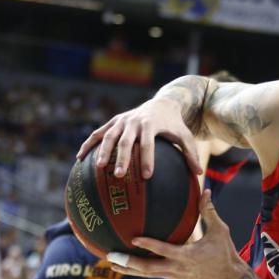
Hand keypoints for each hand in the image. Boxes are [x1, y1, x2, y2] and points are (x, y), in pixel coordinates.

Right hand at [77, 98, 202, 179]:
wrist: (162, 103)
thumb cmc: (175, 124)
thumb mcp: (185, 136)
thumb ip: (190, 154)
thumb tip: (199, 174)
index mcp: (151, 125)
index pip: (149, 143)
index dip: (148, 159)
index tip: (147, 176)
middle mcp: (134, 122)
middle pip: (126, 141)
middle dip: (123, 158)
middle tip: (120, 175)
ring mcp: (121, 121)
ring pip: (109, 136)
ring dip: (102, 151)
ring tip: (99, 168)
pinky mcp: (113, 122)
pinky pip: (98, 133)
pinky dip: (88, 144)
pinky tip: (80, 158)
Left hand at [106, 190, 243, 278]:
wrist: (230, 278)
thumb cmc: (225, 251)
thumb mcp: (220, 230)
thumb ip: (209, 211)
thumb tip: (205, 190)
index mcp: (188, 256)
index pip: (164, 250)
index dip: (149, 245)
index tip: (133, 239)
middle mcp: (178, 268)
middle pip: (149, 269)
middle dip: (129, 264)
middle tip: (111, 257)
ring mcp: (174, 276)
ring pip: (147, 275)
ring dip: (128, 270)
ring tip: (110, 263)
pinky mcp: (173, 278)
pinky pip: (152, 275)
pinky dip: (138, 271)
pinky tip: (125, 266)